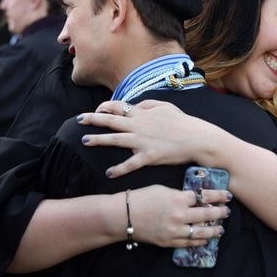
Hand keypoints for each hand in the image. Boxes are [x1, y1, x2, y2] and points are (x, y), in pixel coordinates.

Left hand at [78, 99, 219, 176]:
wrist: (197, 138)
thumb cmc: (183, 122)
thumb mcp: (165, 106)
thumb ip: (148, 104)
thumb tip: (136, 105)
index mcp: (142, 114)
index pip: (119, 107)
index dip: (105, 107)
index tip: (97, 109)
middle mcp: (139, 126)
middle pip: (111, 120)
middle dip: (93, 119)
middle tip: (79, 119)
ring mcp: (142, 141)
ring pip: (116, 139)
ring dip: (99, 140)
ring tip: (85, 141)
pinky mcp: (149, 157)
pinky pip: (130, 164)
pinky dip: (119, 169)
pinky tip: (109, 172)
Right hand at [127, 185, 229, 247]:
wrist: (124, 215)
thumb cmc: (141, 198)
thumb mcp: (162, 189)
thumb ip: (178, 194)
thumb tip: (192, 198)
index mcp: (178, 199)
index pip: (203, 197)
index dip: (217, 196)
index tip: (227, 195)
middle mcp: (180, 215)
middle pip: (206, 214)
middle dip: (219, 212)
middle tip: (226, 211)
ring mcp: (175, 231)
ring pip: (201, 232)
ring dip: (214, 230)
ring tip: (220, 228)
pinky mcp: (169, 242)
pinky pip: (189, 243)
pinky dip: (200, 241)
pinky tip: (206, 239)